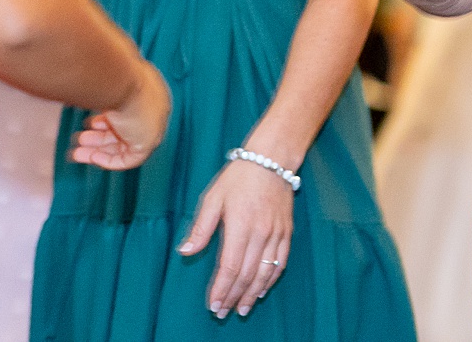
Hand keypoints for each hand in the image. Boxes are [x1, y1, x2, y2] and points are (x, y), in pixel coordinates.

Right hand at [71, 61, 169, 170]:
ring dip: (100, 149)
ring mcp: (154, 125)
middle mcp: (155, 108)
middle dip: (101, 136)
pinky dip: (108, 160)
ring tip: (78, 152)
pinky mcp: (149, 142)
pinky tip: (91, 157)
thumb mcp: (107, 76)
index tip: (91, 122)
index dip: (109, 119)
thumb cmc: (112, 74)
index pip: (131, 110)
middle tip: (81, 138)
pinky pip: (129, 159)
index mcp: (150, 90)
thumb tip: (86, 77)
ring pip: (125, 144)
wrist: (122, 81)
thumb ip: (101, 83)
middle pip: (126, 129)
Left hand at [179, 157, 295, 317]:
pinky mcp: (287, 231)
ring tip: (242, 308)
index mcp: (240, 225)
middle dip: (234, 296)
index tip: (213, 304)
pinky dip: (271, 278)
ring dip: (252, 293)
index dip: (221, 289)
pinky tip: (262, 289)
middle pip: (247, 274)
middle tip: (224, 312)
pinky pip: (281, 261)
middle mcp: (260, 232)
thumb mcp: (213, 198)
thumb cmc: (239, 177)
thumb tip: (185, 251)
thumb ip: (201, 228)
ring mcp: (276, 233)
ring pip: (265, 271)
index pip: (229, 267)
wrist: (272, 160)